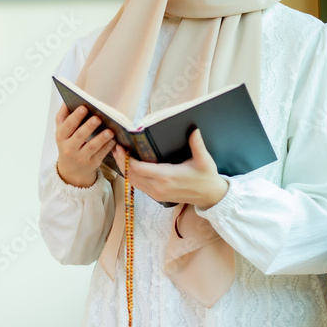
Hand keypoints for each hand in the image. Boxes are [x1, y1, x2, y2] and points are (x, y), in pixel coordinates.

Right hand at [55, 103, 116, 186]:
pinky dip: (107, 147)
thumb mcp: (62, 132)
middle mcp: (68, 148)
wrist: (71, 168)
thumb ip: (64, 116)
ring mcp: (79, 157)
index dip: (75, 116)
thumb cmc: (68, 143)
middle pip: (79, 136)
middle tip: (98, 118)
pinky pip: (100, 155)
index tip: (84, 107)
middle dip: (88, 126)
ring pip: (91, 146)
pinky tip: (113, 140)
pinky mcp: (90, 164)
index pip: (67, 125)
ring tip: (110, 130)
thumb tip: (68, 98)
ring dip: (101, 138)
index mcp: (61, 136)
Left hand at [112, 128, 228, 207]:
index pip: (137, 168)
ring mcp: (156, 194)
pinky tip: (129, 166)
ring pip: (132, 181)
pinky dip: (131, 176)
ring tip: (119, 154)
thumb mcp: (204, 160)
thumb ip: (197, 144)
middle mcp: (158, 187)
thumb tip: (194, 129)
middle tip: (116, 147)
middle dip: (121, 161)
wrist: (210, 196)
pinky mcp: (157, 196)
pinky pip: (138, 186)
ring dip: (124, 169)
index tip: (121, 146)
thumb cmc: (206, 177)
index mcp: (166, 176)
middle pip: (131, 174)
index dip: (125, 157)